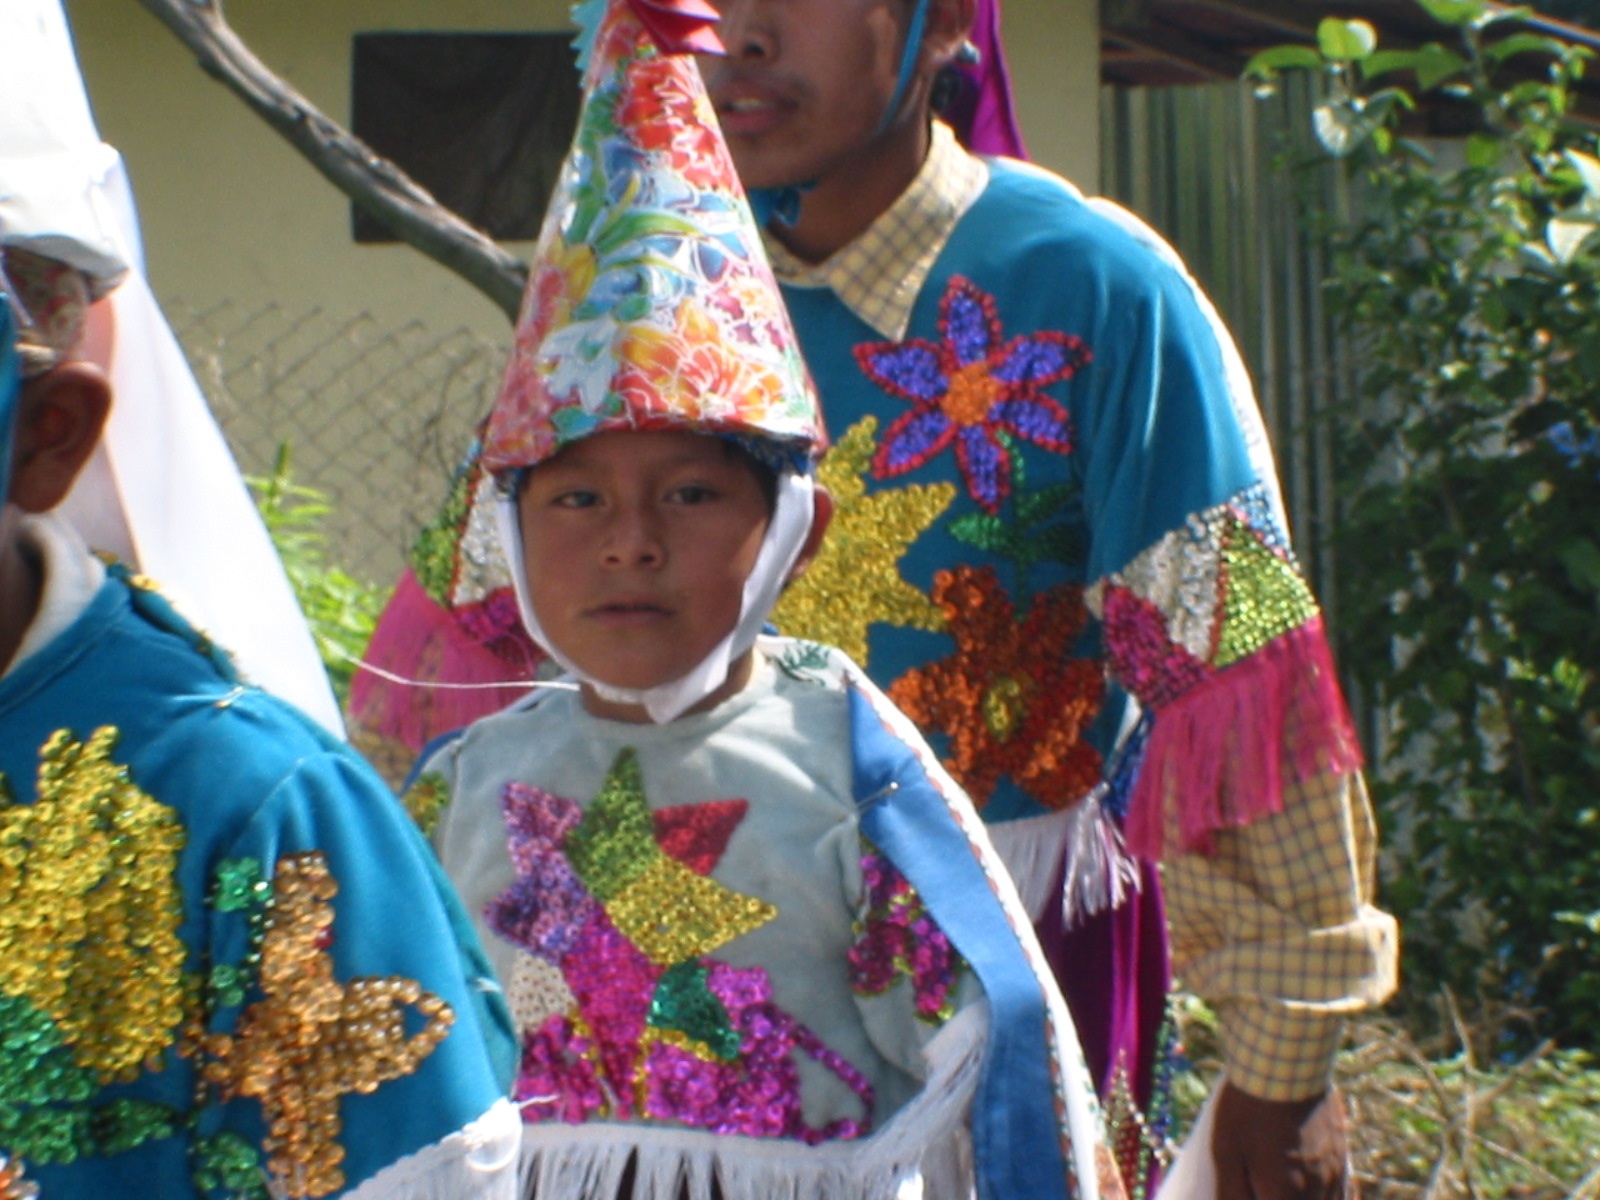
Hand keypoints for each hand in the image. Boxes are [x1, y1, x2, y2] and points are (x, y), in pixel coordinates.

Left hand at [1209, 1082, 1350, 1199]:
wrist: (1286, 1062)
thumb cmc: (1248, 1108)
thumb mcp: (1226, 1152)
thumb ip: (1230, 1194)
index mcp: (1283, 1196)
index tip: (1250, 1197)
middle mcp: (1316, 1193)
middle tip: (1264, 1190)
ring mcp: (1334, 1176)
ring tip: (1283, 1189)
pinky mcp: (1342, 1157)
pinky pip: (1342, 1196)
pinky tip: (1310, 1194)